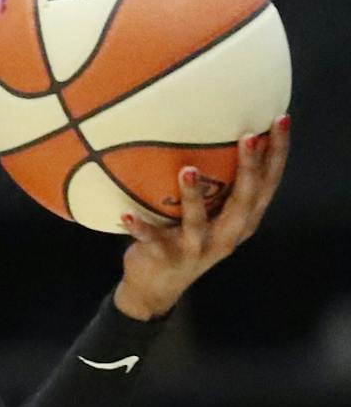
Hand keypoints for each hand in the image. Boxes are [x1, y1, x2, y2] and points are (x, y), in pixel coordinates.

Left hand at [114, 115, 289, 320]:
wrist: (156, 287)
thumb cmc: (184, 236)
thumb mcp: (208, 213)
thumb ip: (216, 185)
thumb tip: (207, 130)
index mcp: (241, 220)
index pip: (267, 183)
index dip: (277, 154)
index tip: (281, 119)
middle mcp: (227, 234)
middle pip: (245, 201)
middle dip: (250, 168)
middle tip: (249, 136)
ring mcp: (198, 248)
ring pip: (199, 223)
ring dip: (193, 197)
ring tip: (188, 170)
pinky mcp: (167, 257)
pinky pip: (153, 241)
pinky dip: (140, 228)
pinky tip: (126, 215)